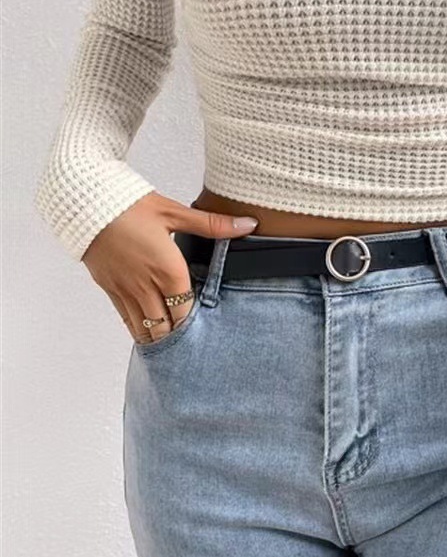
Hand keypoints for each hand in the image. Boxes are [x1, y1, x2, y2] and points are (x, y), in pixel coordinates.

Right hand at [81, 191, 258, 344]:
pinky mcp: (109, 288)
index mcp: (168, 270)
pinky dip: (139, 330)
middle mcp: (147, 286)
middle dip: (180, 339)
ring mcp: (126, 289)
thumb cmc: (132, 205)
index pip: (187, 311)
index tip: (210, 335)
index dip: (198, 327)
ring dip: (160, 340)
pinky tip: (148, 337)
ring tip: (175, 353)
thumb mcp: (175, 212)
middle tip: (195, 351)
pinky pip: (126, 319)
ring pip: (145, 328)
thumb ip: (213, 225)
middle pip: (167, 327)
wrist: (86, 203)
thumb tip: (250, 224)